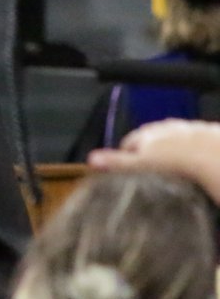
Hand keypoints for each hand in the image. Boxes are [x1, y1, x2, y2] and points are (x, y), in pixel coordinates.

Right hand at [89, 119, 219, 202]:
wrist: (213, 155)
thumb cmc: (176, 162)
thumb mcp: (141, 165)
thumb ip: (117, 162)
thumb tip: (90, 159)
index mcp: (145, 133)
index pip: (127, 142)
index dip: (126, 157)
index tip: (129, 171)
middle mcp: (163, 126)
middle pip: (149, 138)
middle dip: (148, 151)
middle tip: (152, 172)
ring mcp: (184, 128)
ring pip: (171, 138)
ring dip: (169, 149)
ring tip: (174, 169)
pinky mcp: (204, 132)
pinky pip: (193, 140)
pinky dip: (191, 149)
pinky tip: (195, 162)